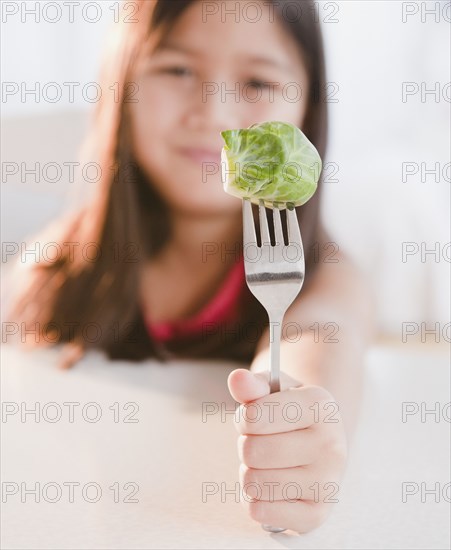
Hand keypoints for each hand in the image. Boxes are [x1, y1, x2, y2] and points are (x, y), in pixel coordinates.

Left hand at [227, 368, 346, 532]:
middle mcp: (330, 444)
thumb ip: (253, 384)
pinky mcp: (317, 513)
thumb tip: (237, 378)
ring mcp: (327, 481)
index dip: (244, 418)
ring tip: (268, 464)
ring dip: (250, 473)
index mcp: (321, 405)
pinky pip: (260, 511)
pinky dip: (256, 500)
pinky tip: (272, 487)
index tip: (255, 417)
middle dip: (247, 446)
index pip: (253, 416)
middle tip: (263, 442)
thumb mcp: (274, 390)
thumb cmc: (290, 413)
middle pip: (251, 451)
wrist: (321, 442)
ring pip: (253, 482)